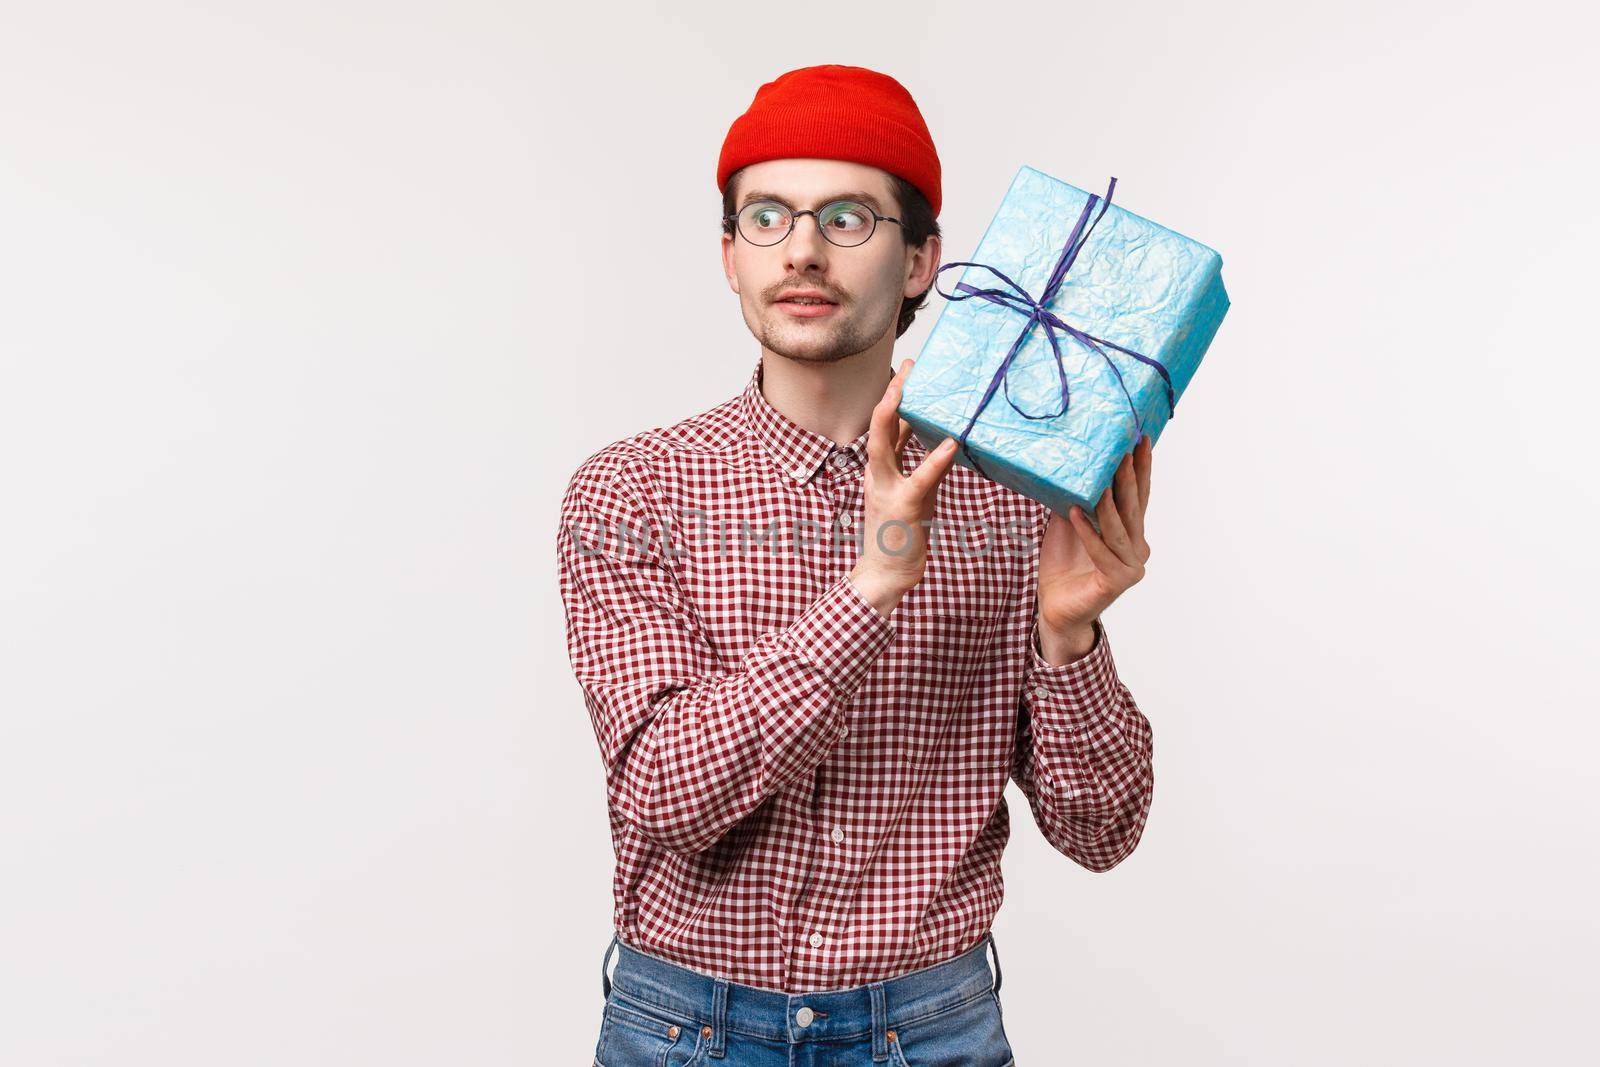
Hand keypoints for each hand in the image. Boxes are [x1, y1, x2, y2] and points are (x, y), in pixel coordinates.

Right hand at [850, 357, 959, 613]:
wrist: (885, 575)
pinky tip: (949, 443)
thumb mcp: (910, 494)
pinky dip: (934, 460)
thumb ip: (918, 467)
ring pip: (886, 444)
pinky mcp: (904, 507)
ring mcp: (887, 489)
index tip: (907, 370)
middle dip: (894, 392)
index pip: (886, 425)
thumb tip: (940, 441)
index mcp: (880, 470)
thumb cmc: (900, 534)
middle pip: (881, 424)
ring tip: (913, 388)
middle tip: (910, 363)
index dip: (895, 396)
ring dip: (898, 414)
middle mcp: (878, 474)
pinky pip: (919, 478)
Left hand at [1037, 434, 1153, 645]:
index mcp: (1130, 533)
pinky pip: (1101, 551)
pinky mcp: (1116, 581)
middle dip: (1130, 478)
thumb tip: (1071, 463)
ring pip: (1120, 529)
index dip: (1141, 468)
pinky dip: (1087, 532)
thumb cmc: (1064, 566)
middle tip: (1125, 451)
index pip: (1137, 496)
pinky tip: (1074, 513)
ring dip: (1109, 504)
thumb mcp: (1067, 523)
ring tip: (1102, 481)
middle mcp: (1137, 548)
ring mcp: (1130, 566)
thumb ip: (1076, 498)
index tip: (1142, 440)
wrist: (1055, 608)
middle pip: (1133, 508)